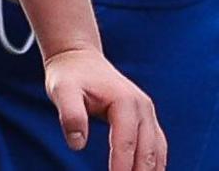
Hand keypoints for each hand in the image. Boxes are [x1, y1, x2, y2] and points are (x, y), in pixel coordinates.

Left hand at [43, 47, 166, 170]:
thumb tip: (77, 144)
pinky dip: (154, 165)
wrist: (79, 59)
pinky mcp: (147, 119)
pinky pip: (157, 147)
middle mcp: (143, 107)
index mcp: (125, 101)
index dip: (120, 168)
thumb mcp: (61, 90)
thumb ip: (70, 114)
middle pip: (146, 151)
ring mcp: (148, 113)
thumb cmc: (69, 76)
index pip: (126, 143)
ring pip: (157, 152)